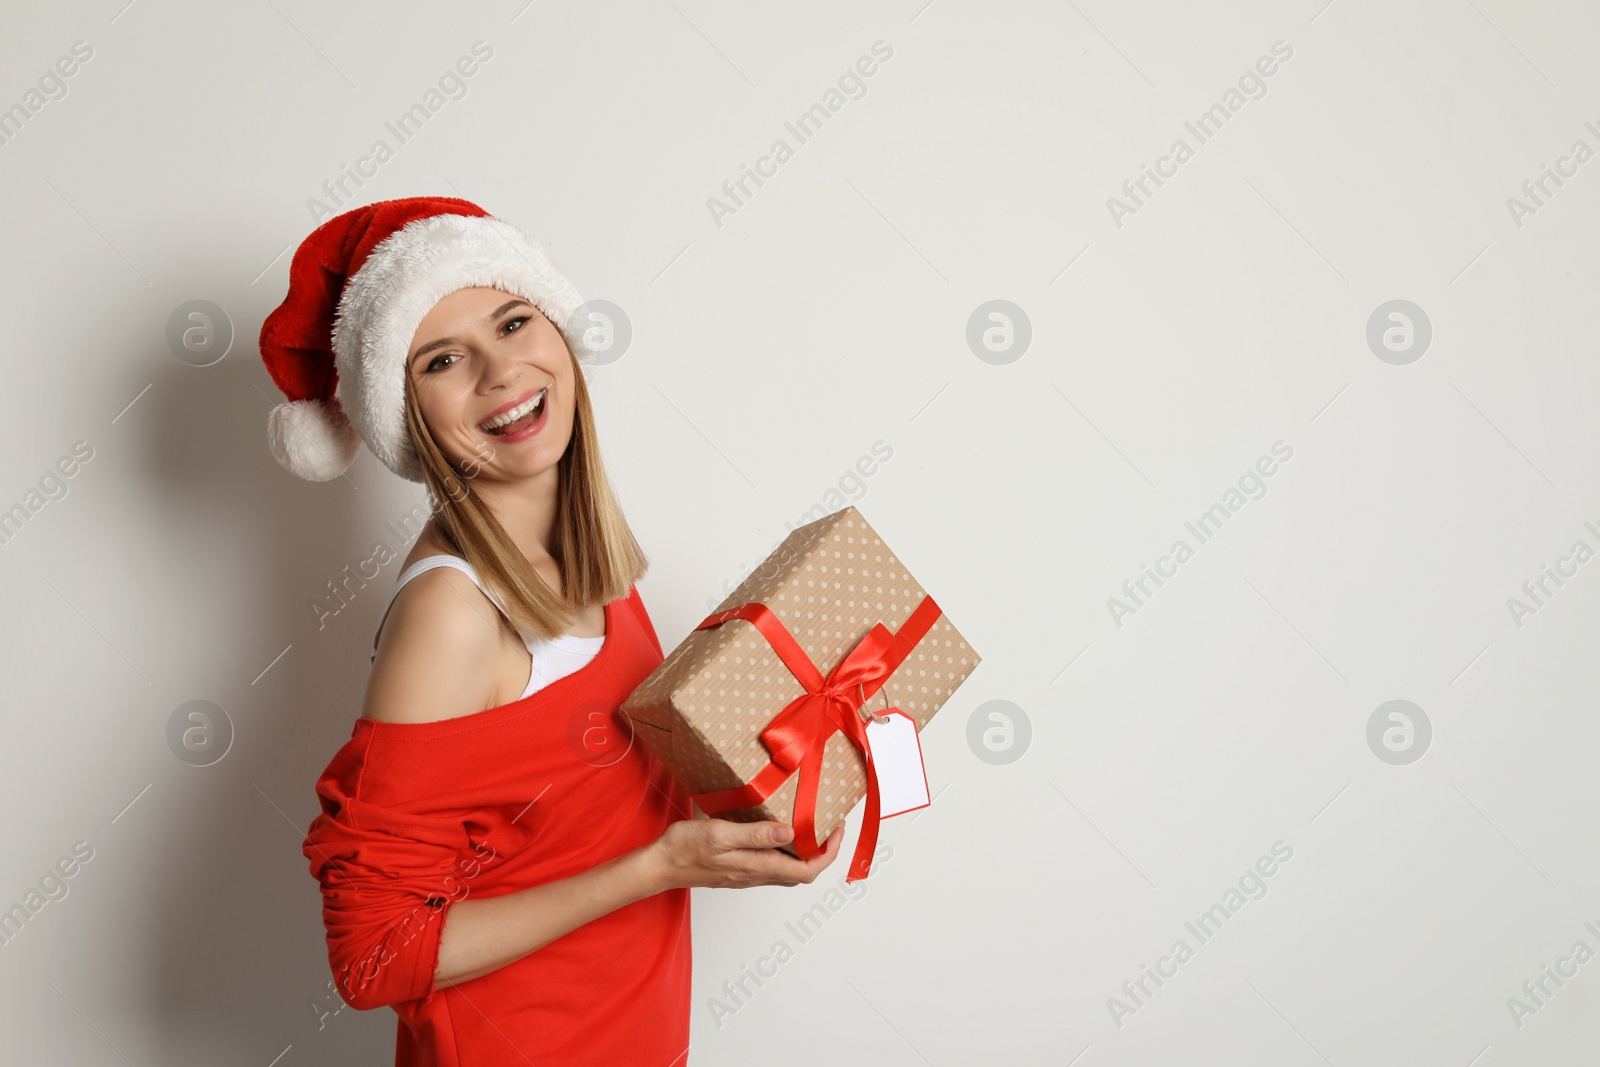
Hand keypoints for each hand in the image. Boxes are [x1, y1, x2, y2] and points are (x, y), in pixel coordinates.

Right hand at [644, 818, 843, 890]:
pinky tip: (780, 832)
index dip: (828, 853)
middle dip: (822, 851)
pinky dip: (786, 850)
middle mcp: (757, 874)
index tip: (837, 829)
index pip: (807, 870)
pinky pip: (772, 864)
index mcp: (757, 866)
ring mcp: (747, 874)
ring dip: (806, 851)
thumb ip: (755, 835)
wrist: (659, 866)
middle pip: (802, 872)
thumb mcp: (720, 834)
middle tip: (830, 825)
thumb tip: (789, 832)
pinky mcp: (738, 869)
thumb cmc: (685, 849)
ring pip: (788, 869)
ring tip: (811, 825)